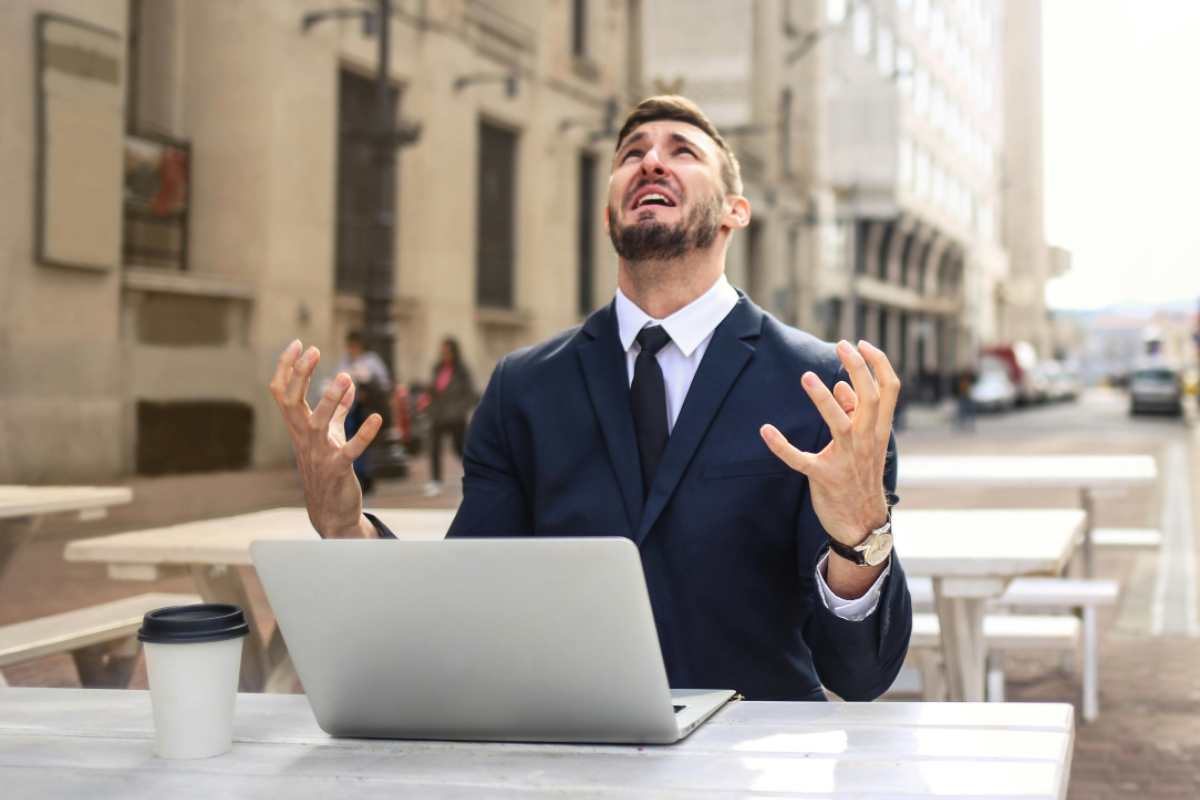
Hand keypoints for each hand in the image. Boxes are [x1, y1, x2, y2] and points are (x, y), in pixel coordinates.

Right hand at [268, 340, 382, 537]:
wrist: (331, 512)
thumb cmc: (328, 469)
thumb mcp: (331, 436)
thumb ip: (338, 411)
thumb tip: (349, 384)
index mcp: (299, 427)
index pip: (283, 393)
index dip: (287, 368)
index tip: (297, 343)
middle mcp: (304, 438)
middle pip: (293, 402)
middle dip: (300, 375)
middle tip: (313, 350)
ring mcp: (319, 455)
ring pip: (317, 423)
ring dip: (330, 399)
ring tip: (344, 377)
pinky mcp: (338, 470)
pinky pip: (350, 450)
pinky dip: (363, 435)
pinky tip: (376, 419)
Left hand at [759, 340, 898, 547]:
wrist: (862, 523)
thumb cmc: (861, 476)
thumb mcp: (866, 444)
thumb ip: (855, 415)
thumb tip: (841, 386)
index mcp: (878, 430)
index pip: (889, 390)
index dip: (879, 363)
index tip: (862, 344)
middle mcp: (866, 441)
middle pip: (870, 398)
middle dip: (857, 368)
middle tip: (841, 345)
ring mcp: (846, 459)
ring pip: (839, 424)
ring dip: (822, 399)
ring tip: (806, 377)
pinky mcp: (823, 477)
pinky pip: (800, 459)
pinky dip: (782, 445)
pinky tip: (766, 430)